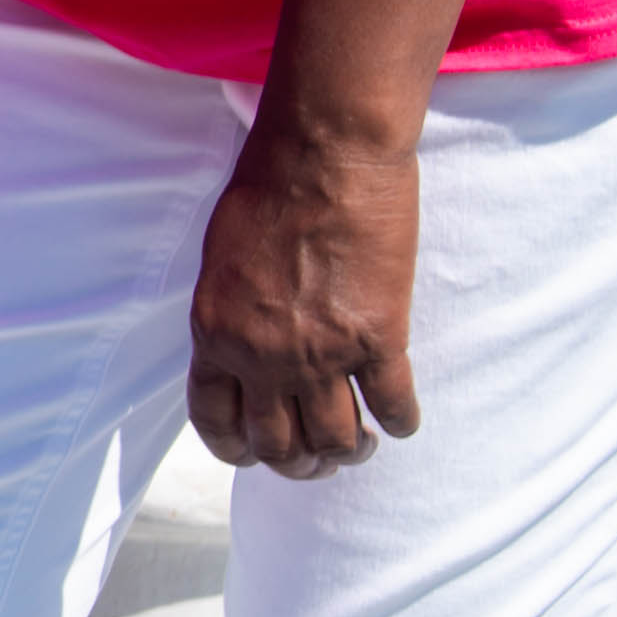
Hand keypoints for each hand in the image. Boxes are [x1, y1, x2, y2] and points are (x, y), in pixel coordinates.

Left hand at [187, 123, 423, 478]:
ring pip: (336, 440)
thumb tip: (246, 350)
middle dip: (299, 464)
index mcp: (215, 333)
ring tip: (359, 446)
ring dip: (349, 452)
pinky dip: (400, 421)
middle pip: (279, 444)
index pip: (216, 420)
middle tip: (318, 461)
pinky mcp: (379, 337)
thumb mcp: (223, 260)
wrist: (325, 151)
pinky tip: (401, 420)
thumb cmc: (269, 186)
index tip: (256, 455)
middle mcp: (263, 355)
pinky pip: (392, 404)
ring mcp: (322, 352)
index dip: (238, 449)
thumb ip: (232, 314)